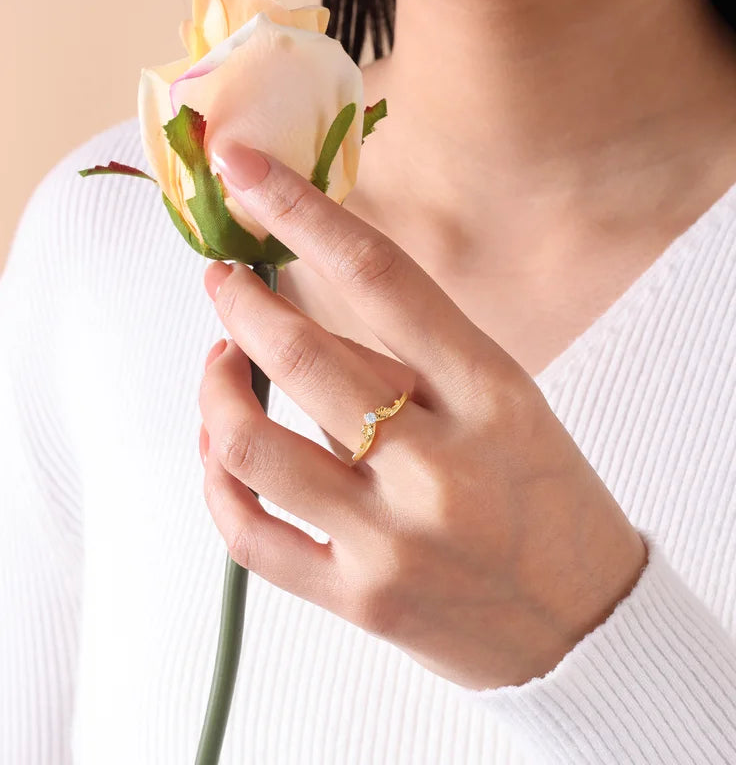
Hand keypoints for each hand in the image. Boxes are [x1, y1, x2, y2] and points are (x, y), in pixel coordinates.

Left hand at [197, 140, 647, 689]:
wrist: (581, 623)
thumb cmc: (543, 496)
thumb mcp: (504, 407)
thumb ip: (408, 360)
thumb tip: (300, 308)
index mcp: (492, 394)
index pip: (382, 278)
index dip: (303, 212)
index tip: (246, 170)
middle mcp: (442, 466)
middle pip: (304, 358)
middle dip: (241, 304)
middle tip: (222, 282)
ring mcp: (394, 541)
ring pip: (253, 447)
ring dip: (214, 392)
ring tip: (218, 364)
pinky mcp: (359, 600)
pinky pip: (249, 535)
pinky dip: (214, 481)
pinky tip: (215, 449)